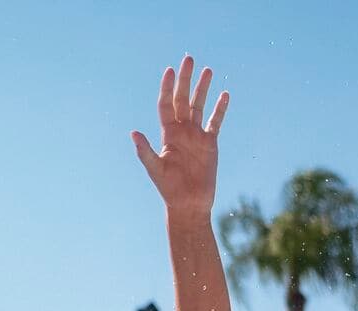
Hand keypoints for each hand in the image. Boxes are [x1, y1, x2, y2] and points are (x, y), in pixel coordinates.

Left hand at [132, 55, 227, 213]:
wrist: (188, 204)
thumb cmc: (168, 189)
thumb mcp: (155, 169)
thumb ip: (145, 151)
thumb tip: (133, 132)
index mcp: (167, 135)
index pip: (166, 105)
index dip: (166, 88)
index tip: (169, 70)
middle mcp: (181, 132)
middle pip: (183, 99)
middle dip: (185, 80)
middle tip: (188, 59)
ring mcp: (196, 136)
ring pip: (200, 106)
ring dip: (203, 88)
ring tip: (208, 70)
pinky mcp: (210, 143)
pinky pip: (216, 122)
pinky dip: (220, 109)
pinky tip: (224, 94)